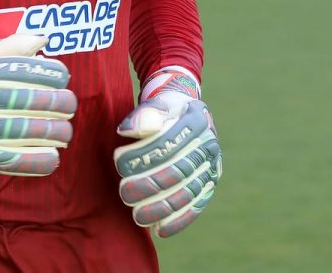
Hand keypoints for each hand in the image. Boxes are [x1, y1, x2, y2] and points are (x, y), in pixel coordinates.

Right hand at [0, 34, 76, 174]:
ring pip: (36, 131)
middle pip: (41, 102)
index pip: (36, 72)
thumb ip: (9, 47)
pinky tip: (53, 155)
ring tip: (65, 132)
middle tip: (69, 107)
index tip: (62, 80)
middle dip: (64, 105)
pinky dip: (42, 160)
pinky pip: (20, 160)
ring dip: (59, 132)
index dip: (57, 77)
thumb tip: (42, 39)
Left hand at [114, 68, 221, 237]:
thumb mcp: (156, 103)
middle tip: (125, 194)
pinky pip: (197, 205)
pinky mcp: (210, 183)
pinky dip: (179, 220)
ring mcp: (212, 166)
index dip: (143, 154)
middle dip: (149, 185)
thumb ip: (144, 114)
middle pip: (179, 171)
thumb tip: (128, 131)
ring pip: (188, 192)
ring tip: (138, 216)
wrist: (185, 113)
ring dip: (162, 208)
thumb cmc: (165, 110)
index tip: (119, 163)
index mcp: (196, 120)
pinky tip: (160, 229)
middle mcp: (209, 145)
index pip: (169, 142)